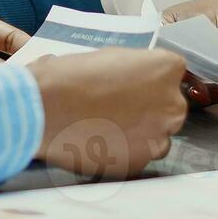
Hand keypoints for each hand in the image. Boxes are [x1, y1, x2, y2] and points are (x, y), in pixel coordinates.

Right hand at [29, 49, 187, 177]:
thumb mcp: (109, 56)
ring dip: (140, 131)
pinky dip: (125, 150)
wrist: (44, 109)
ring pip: (157, 134)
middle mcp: (172, 103)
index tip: (134, 83)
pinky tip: (101, 140)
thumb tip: (137, 78)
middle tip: (118, 105)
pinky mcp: (141, 162)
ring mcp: (159, 136)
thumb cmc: (70, 77)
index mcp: (167, 68)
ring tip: (107, 125)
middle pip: (169, 105)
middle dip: (149, 106)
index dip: (150, 79)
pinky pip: (139, 155)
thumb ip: (134, 68)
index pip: (173, 73)